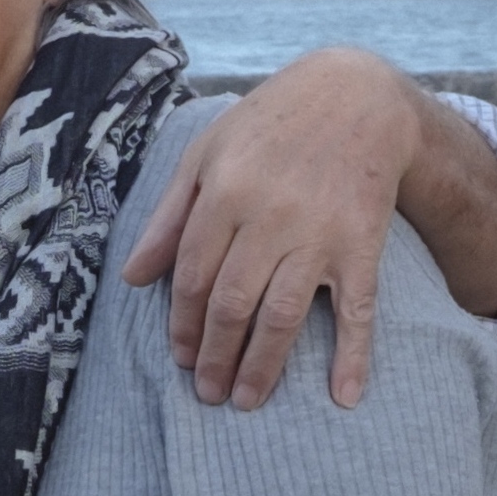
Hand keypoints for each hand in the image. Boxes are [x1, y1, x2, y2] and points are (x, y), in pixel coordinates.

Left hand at [118, 49, 418, 409]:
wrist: (359, 95)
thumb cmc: (272, 123)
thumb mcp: (208, 153)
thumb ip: (169, 216)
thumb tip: (134, 278)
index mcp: (225, 192)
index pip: (194, 276)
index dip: (184, 324)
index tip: (182, 358)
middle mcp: (269, 216)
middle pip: (232, 303)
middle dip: (216, 355)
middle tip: (208, 393)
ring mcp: (319, 234)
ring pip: (282, 315)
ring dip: (262, 365)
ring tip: (246, 400)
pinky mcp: (362, 244)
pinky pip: (358, 309)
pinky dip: (353, 354)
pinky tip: (344, 395)